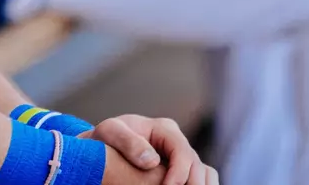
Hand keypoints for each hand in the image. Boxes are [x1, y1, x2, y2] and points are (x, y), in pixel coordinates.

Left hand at [88, 115, 217, 184]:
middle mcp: (177, 142)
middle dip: (192, 184)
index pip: (183, 152)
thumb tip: (152, 161)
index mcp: (164, 129)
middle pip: (198, 165)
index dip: (179, 173)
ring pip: (206, 173)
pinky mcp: (180, 170)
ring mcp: (181, 157)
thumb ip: (128, 142)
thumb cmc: (104, 138)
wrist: (102, 147)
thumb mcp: (110, 132)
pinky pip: (201, 179)